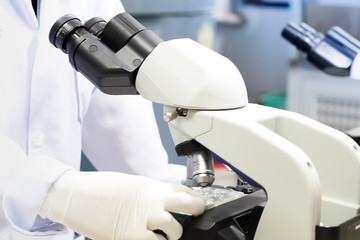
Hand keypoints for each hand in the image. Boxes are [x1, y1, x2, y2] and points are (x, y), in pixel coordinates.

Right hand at [39, 170, 206, 239]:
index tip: (204, 200)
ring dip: (175, 234)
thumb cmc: (99, 188)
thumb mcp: (129, 184)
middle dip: (198, 208)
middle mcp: (151, 199)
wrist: (75, 195)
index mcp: (149, 185)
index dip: (196, 195)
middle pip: (187, 202)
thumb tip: (162, 201)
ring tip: (171, 235)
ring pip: (175, 228)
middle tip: (201, 212)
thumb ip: (148, 193)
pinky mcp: (131, 235)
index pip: (181, 188)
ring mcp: (143, 218)